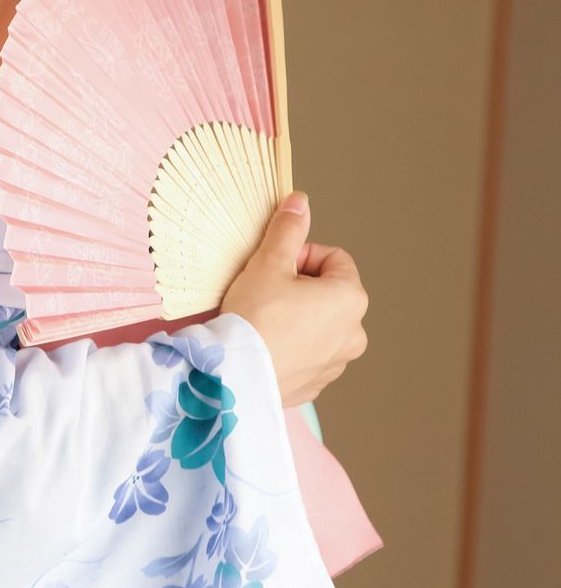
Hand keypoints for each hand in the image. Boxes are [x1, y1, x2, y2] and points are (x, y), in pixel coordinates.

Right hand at [219, 193, 369, 408]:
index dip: (301, 255)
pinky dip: (292, 345)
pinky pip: (308, 354)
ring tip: (264, 320)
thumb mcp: (268, 263)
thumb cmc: (254, 317)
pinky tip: (265, 344)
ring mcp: (336, 363)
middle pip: (329, 293)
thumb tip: (300, 202)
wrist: (233, 377)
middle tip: (266, 291)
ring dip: (298, 316)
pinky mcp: (315, 384)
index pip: (334, 259)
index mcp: (350, 299)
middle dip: (300, 287)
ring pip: (319, 325)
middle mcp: (353, 333)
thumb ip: (288, 230)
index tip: (276, 265)